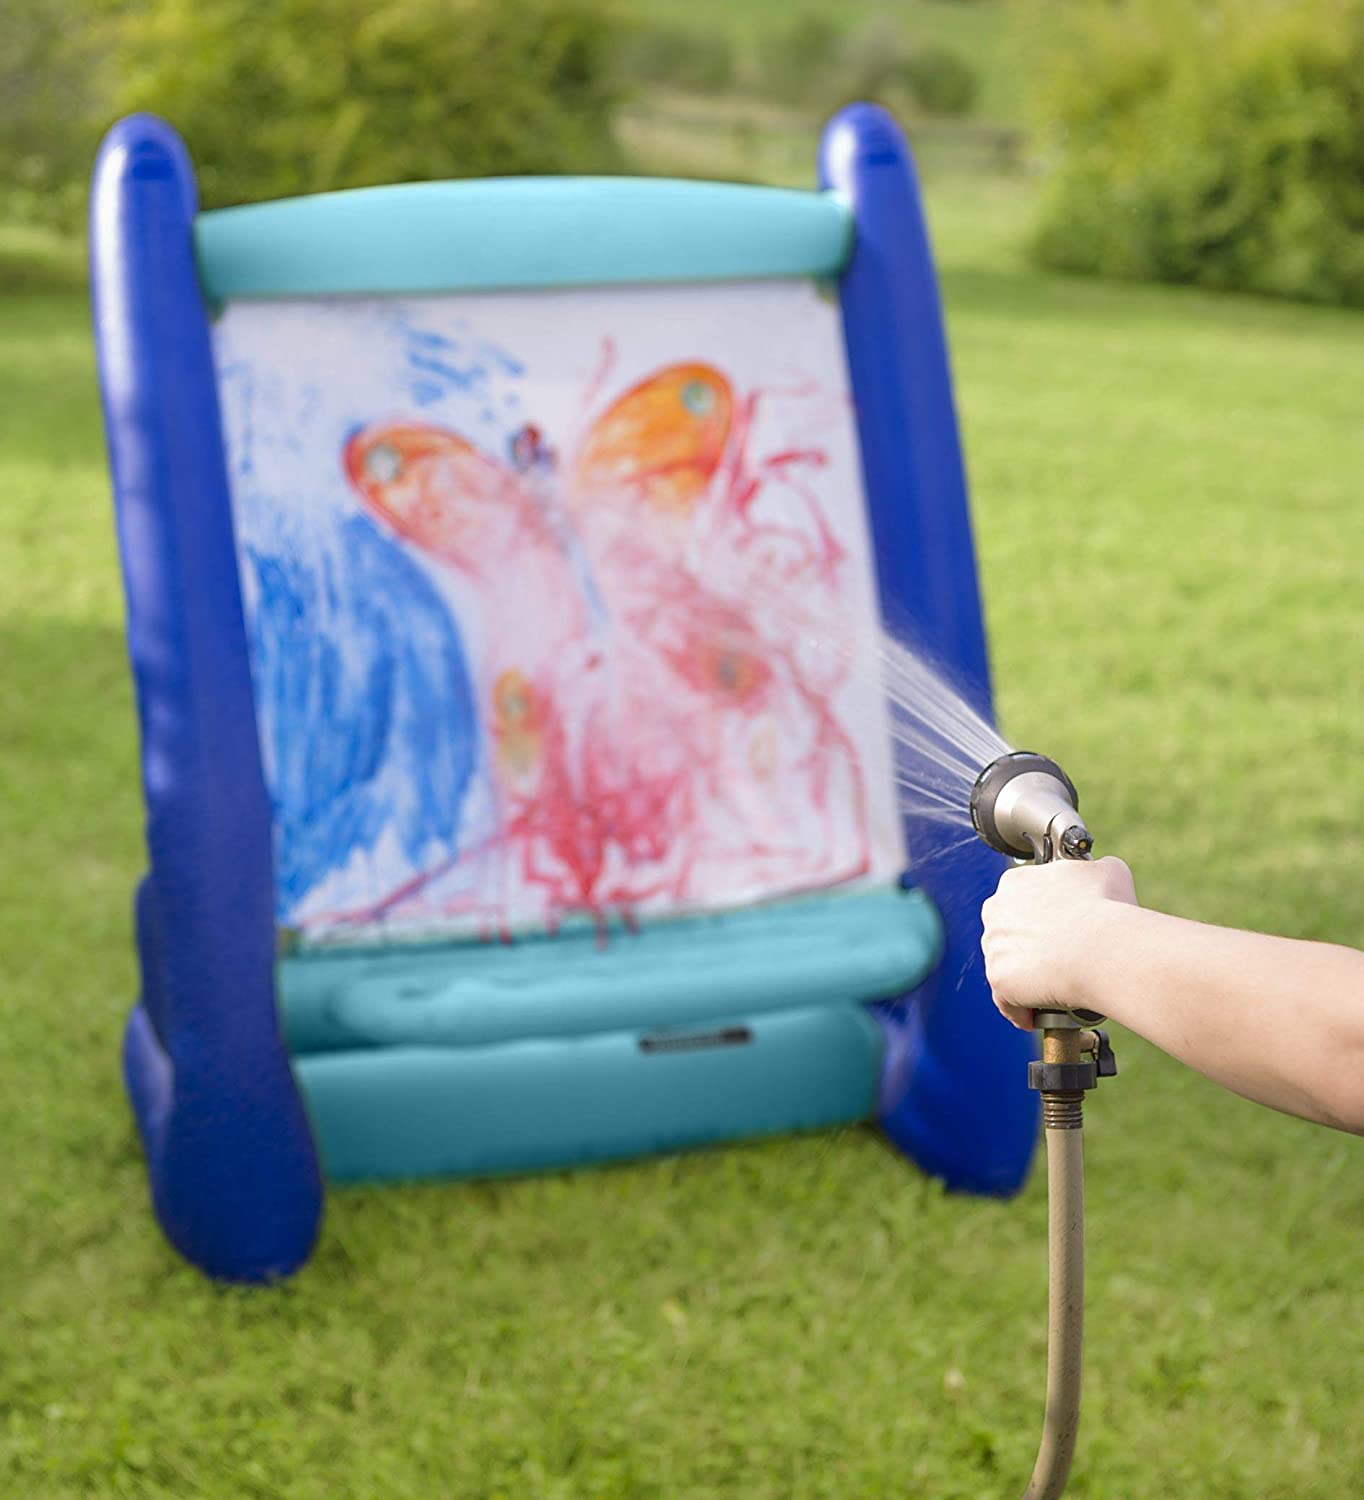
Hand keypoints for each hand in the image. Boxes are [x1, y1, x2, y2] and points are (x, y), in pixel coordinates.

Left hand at [980, 857, 1137, 1027]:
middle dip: (1032, 947)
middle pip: (1010, 934)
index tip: (1062, 929)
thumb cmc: (1107, 908)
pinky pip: (1007, 1000)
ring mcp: (994, 946)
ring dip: (1026, 980)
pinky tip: (1038, 1015)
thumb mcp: (1108, 871)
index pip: (1022, 901)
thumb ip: (1093, 869)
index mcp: (1015, 882)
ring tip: (1053, 992)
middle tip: (1061, 961)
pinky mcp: (999, 979)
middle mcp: (996, 912)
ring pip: (1008, 967)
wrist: (1102, 948)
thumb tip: (1098, 871)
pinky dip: (1021, 1010)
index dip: (1043, 917)